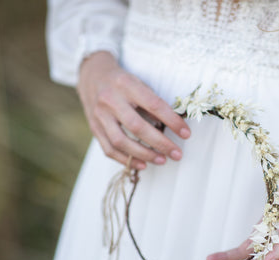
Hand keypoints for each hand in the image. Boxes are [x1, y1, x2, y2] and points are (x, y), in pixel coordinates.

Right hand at [77, 51, 190, 169]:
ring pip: (121, 141)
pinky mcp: (94, 127)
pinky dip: (126, 160)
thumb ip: (153, 103)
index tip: (186, 134)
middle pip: (137, 127)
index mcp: (126, 84)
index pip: (154, 105)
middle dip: (160, 143)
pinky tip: (142, 164)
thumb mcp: (139, 83)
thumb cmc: (123, 82)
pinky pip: (109, 149)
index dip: (172, 121)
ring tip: (162, 160)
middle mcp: (110, 100)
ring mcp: (99, 115)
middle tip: (177, 154)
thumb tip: (172, 126)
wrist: (92, 75)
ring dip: (144, 154)